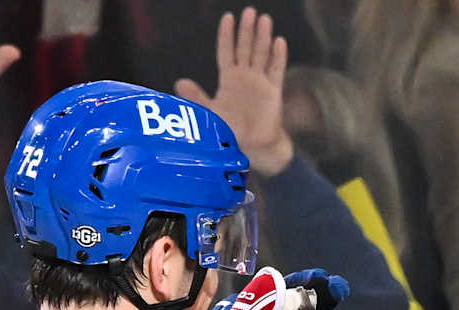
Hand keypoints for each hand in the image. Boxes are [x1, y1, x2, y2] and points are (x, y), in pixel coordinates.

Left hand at [176, 7, 292, 175]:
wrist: (253, 148)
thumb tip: (179, 82)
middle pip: (246, 48)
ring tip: (264, 19)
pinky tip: (279, 42)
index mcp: (229, 80)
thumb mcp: (210, 113)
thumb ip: (197, 97)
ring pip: (262, 54)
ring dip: (263, 37)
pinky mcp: (274, 92)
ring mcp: (260, 83)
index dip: (227, 35)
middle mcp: (245, 77)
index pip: (226, 51)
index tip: (228, 17)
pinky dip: (278, 56)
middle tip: (249, 11)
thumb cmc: (231, 132)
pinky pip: (277, 71)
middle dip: (247, 30)